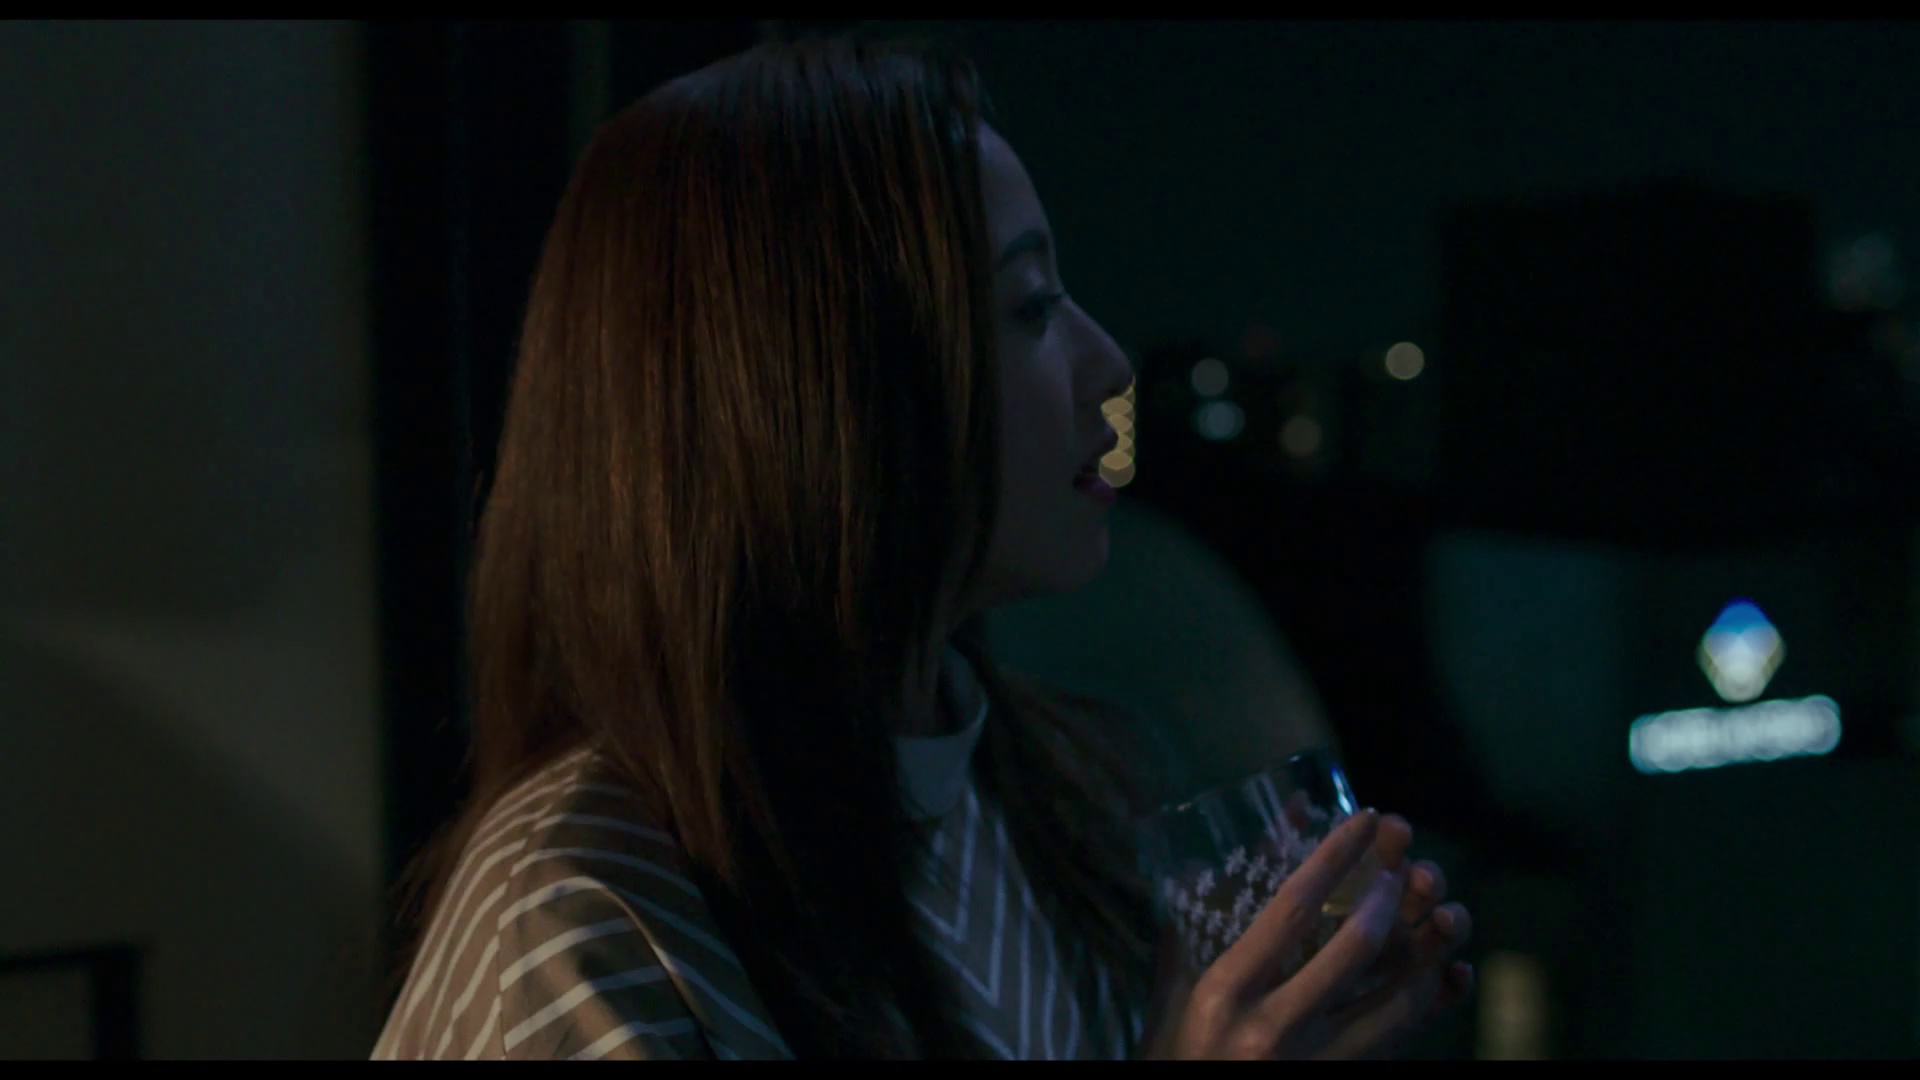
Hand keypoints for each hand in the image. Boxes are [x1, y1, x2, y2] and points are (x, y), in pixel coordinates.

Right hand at [1139, 811, 1471, 1059]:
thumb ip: (1184, 930)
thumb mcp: (1172, 994)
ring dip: (1426, 948)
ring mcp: (1317, 1061)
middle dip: (1389, 896)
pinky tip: (1449, 972)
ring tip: (1436, 911)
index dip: (1334, 857)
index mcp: (1227, 990)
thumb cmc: (1175, 1056)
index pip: (1290, 908)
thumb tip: (1193, 857)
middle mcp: (1275, 1026)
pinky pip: (1403, 1039)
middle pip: (1353, 947)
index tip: (1365, 819)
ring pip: (1396, 999)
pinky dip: (1433, 1002)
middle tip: (1404, 864)